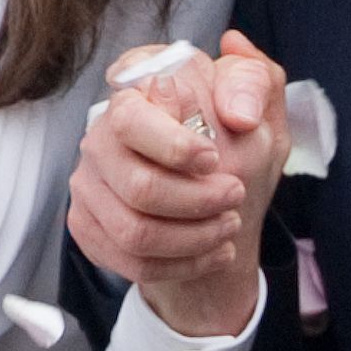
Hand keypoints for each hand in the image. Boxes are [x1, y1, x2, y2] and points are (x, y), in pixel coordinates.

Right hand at [66, 26, 289, 339]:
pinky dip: (182, 264)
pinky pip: (128, 259)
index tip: (213, 159)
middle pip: (138, 185)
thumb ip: (254, 86)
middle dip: (197, 202)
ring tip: (229, 226)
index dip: (175, 145)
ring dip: (193, 237)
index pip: (133, 117)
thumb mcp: (262, 113)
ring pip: (134, 231)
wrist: (218, 208)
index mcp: (137, 92)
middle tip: (234, 197)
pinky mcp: (88, 223)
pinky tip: (214, 251)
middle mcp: (103, 133)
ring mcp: (90, 180)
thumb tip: (236, 109)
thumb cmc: (235, 152)